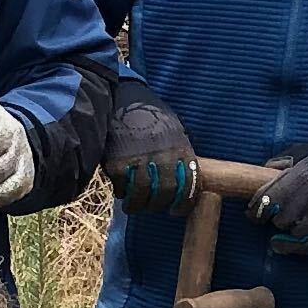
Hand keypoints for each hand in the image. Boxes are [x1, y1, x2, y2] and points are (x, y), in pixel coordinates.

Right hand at [105, 92, 196, 212]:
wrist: (123, 97)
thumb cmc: (150, 114)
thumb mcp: (174, 129)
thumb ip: (179, 152)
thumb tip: (184, 178)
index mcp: (180, 149)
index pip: (189, 185)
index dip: (184, 203)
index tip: (176, 210)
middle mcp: (162, 156)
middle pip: (165, 193)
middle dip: (158, 205)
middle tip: (152, 207)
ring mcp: (139, 160)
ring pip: (142, 195)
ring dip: (137, 205)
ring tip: (133, 206)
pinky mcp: (118, 162)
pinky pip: (122, 187)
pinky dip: (121, 192)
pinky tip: (121, 191)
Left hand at [250, 140, 307, 256]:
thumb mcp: (304, 152)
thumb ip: (280, 163)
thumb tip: (259, 175)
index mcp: (300, 179)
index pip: (266, 202)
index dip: (256, 210)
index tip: (253, 213)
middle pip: (279, 220)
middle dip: (277, 217)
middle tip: (280, 214)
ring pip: (293, 235)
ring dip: (289, 231)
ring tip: (292, 223)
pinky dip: (299, 247)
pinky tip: (292, 243)